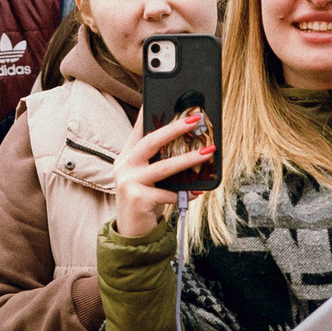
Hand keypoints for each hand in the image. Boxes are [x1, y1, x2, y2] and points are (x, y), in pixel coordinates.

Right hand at [111, 109, 213, 239]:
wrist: (132, 233)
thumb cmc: (146, 200)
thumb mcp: (149, 177)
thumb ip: (160, 162)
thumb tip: (192, 147)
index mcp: (127, 156)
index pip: (138, 129)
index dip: (148, 113)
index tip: (163, 97)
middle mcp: (124, 166)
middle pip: (151, 142)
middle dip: (175, 128)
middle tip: (195, 119)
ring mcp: (128, 182)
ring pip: (163, 167)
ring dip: (188, 159)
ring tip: (207, 153)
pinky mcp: (138, 199)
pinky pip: (168, 193)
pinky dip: (185, 193)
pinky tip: (196, 193)